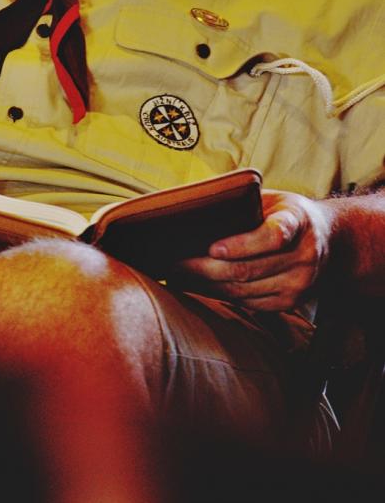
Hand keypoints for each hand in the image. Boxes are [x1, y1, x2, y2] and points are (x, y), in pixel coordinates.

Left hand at [178, 189, 331, 311]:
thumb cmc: (287, 213)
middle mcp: (304, 256)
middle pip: (248, 270)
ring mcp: (299, 283)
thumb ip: (242, 204)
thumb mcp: (272, 199)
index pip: (272, 236)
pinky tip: (197, 287)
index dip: (241, 244)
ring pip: (243, 290)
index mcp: (298, 221)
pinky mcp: (290, 302)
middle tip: (172, 263)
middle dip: (203, 269)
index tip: (211, 247)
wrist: (330, 239)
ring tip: (176, 275)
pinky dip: (219, 295)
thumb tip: (192, 208)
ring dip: (205, 285)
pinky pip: (248, 303)